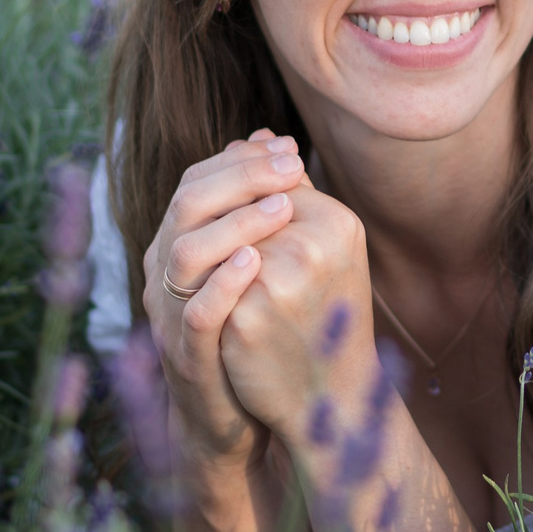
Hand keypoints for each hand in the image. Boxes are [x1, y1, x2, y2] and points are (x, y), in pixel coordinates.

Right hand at [143, 131, 304, 477]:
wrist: (237, 417)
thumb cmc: (250, 329)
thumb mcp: (256, 263)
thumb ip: (259, 206)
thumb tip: (274, 138)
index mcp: (177, 246)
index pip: (196, 182)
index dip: (240, 160)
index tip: (290, 148)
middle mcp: (163, 276)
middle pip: (185, 206)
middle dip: (241, 179)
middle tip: (294, 168)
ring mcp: (169, 318)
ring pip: (182, 255)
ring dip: (235, 223)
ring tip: (284, 206)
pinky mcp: (186, 360)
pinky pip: (194, 315)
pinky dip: (222, 283)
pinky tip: (256, 261)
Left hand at [219, 187, 378, 444]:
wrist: (332, 394)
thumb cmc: (328, 313)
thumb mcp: (328, 249)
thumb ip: (293, 194)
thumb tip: (256, 137)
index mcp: (338, 222)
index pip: (273, 177)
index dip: (241, 178)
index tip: (224, 188)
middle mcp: (311, 246)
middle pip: (241, 203)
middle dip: (218, 202)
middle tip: (196, 208)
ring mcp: (275, 283)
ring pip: (218, 238)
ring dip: (206, 239)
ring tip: (198, 246)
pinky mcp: (243, 318)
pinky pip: (206, 281)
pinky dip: (201, 278)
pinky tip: (194, 281)